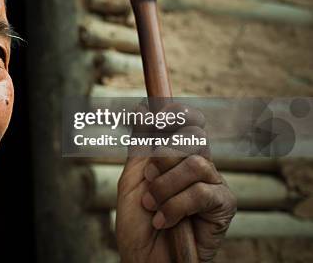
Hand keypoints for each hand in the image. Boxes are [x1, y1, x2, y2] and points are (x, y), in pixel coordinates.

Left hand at [115, 103, 236, 262]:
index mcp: (178, 157)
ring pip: (196, 162)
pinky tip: (163, 221)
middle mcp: (199, 166)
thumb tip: (143, 108)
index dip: (177, 112)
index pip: (188, 123)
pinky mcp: (223, 206)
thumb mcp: (132, 179)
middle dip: (163, 156)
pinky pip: (201, 192)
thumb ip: (141, 146)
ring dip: (164, 185)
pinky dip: (175, 206)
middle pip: (193, 137)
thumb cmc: (139, 224)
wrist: (146, 260)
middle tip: (147, 178)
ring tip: (150, 205)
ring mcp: (213, 184)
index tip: (156, 113)